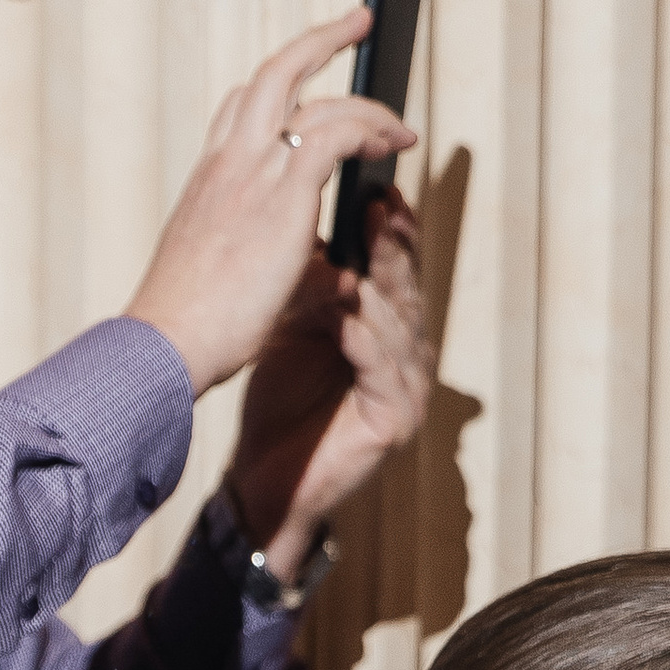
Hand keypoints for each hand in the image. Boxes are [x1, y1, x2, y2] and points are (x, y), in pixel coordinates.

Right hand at [125, 11, 416, 398]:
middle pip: (275, 72)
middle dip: (321, 39)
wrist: (167, 342)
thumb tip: (323, 268)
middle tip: (358, 21)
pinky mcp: (283, 195)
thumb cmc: (191, 325)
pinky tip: (393, 146)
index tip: (305, 72)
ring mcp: (253, 172)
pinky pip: (337, 135)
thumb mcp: (226, 273)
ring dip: (367, 102)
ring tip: (399, 126)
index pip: (242, 104)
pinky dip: (370, 130)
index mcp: (210, 176)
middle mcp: (228, 161)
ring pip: (314, 97)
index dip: (279, 82)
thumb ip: (267, 254)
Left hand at [226, 195, 434, 575]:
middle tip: (380, 203)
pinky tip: (349, 317)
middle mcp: (407, 361)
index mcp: (389, 335)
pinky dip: (366, 342)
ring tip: (364, 249)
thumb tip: (316, 222)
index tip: (377, 190)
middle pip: (408, 292)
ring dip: (381, 286)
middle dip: (393, 246)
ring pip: (402, 327)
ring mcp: (406, 394)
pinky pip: (384, 373)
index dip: (393, 232)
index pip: (398, 273)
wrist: (260, 479)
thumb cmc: (278, 402)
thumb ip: (316, 285)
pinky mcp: (393, 425)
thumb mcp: (297, 328)